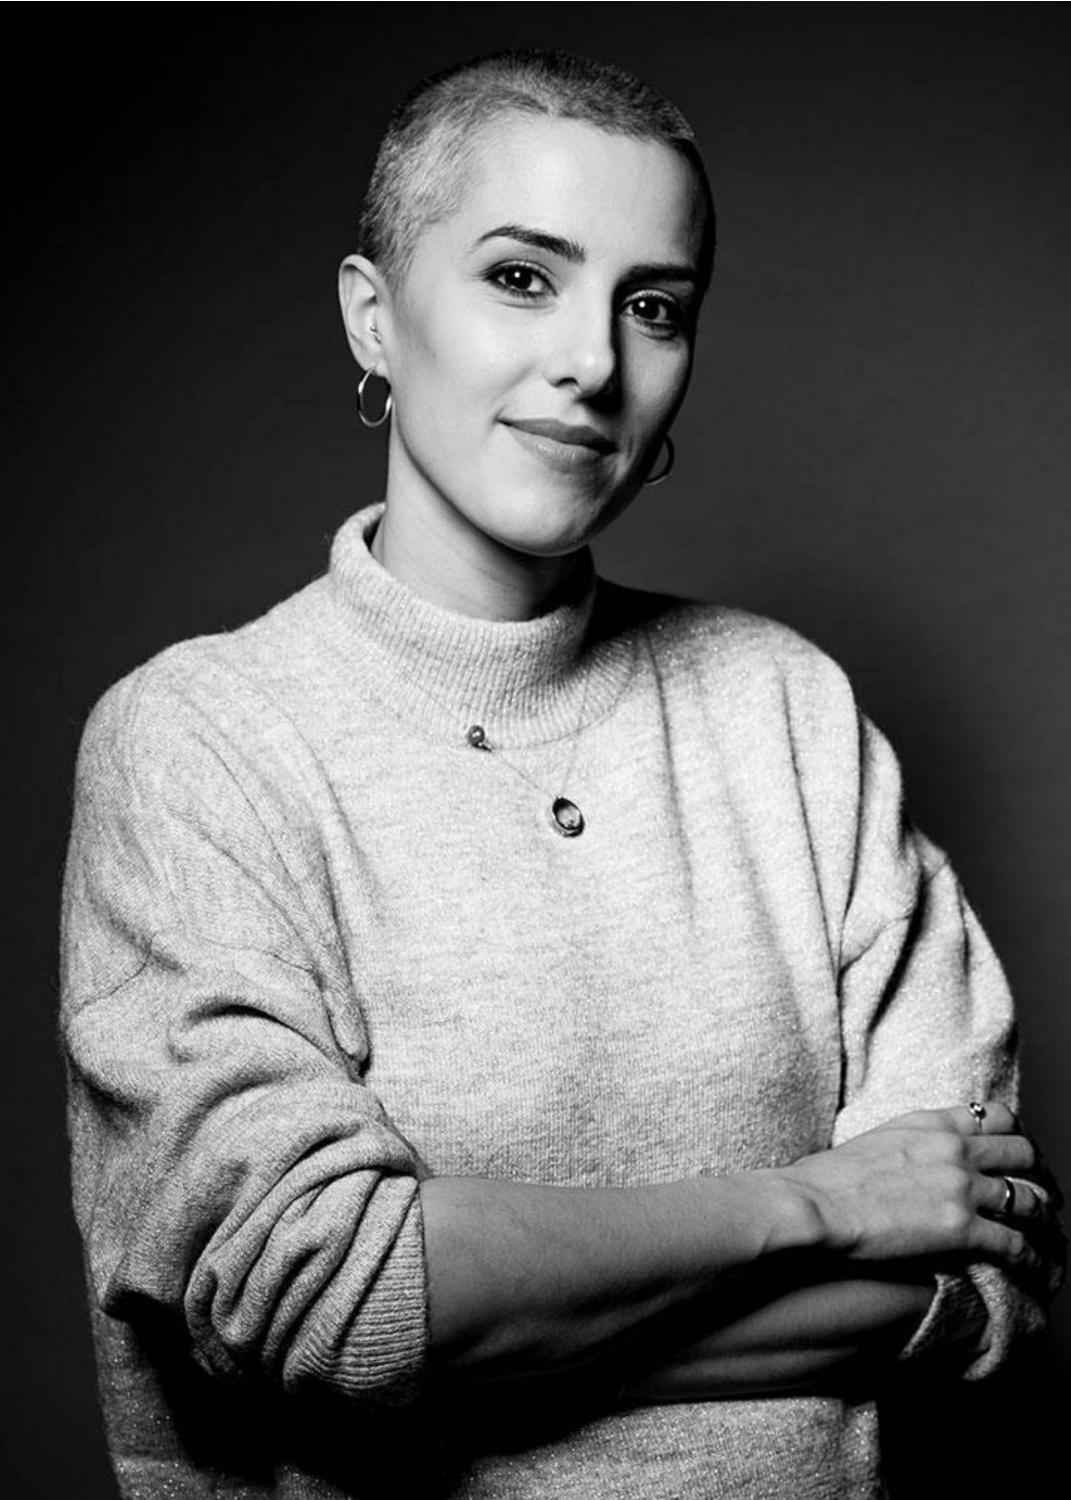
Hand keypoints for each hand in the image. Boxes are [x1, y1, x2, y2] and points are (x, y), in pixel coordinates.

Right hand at [781, 1103, 1045, 1272]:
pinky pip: (1018, 1245)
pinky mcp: (961, 1229)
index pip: (996, 1117)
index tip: (1022, 1157)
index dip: (1019, 1137)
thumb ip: (908, 1145)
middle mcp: (954, 1149)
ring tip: (1049, 1235)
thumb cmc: (825, 1180)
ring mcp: (961, 1187)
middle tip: (1046, 1197)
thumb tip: (910, 1161)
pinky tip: (1036, 1269)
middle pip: (1024, 1154)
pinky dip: (1034, 1259)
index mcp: (931, 1123)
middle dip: (1042, 1177)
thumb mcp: (874, 1141)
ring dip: (1046, 1219)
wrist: (813, 1205)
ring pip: (1030, 1199)